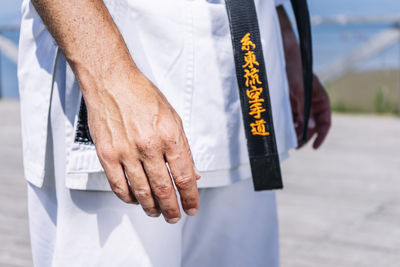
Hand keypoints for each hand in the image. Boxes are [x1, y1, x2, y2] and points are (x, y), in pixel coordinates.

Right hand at [85, 70, 199, 223]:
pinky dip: (129, 198)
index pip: (183, 177)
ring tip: (157, 212)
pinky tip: (135, 200)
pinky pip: (118, 186)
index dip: (190, 197)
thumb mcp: (173, 118)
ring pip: (141, 192)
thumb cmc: (142, 96)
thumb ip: (183, 149)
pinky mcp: (107, 154)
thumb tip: (192, 174)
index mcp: (169, 136)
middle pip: (163, 189)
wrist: (111, 82)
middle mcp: (148, 146)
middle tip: (175, 216)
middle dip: (172, 208)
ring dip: (151, 208)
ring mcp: (125, 152)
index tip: (192, 207)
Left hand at [288, 72, 330, 148]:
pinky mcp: (291, 103)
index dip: (321, 135)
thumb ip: (304, 109)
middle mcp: (313, 103)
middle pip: (313, 125)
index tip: (314, 146)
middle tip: (297, 147)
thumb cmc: (295, 71)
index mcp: (321, 100)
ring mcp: (302, 103)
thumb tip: (309, 128)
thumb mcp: (300, 91)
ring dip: (297, 133)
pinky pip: (292, 117)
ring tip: (290, 142)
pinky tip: (284, 132)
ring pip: (302, 123)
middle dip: (306, 137)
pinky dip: (290, 125)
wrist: (283, 58)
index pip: (325, 122)